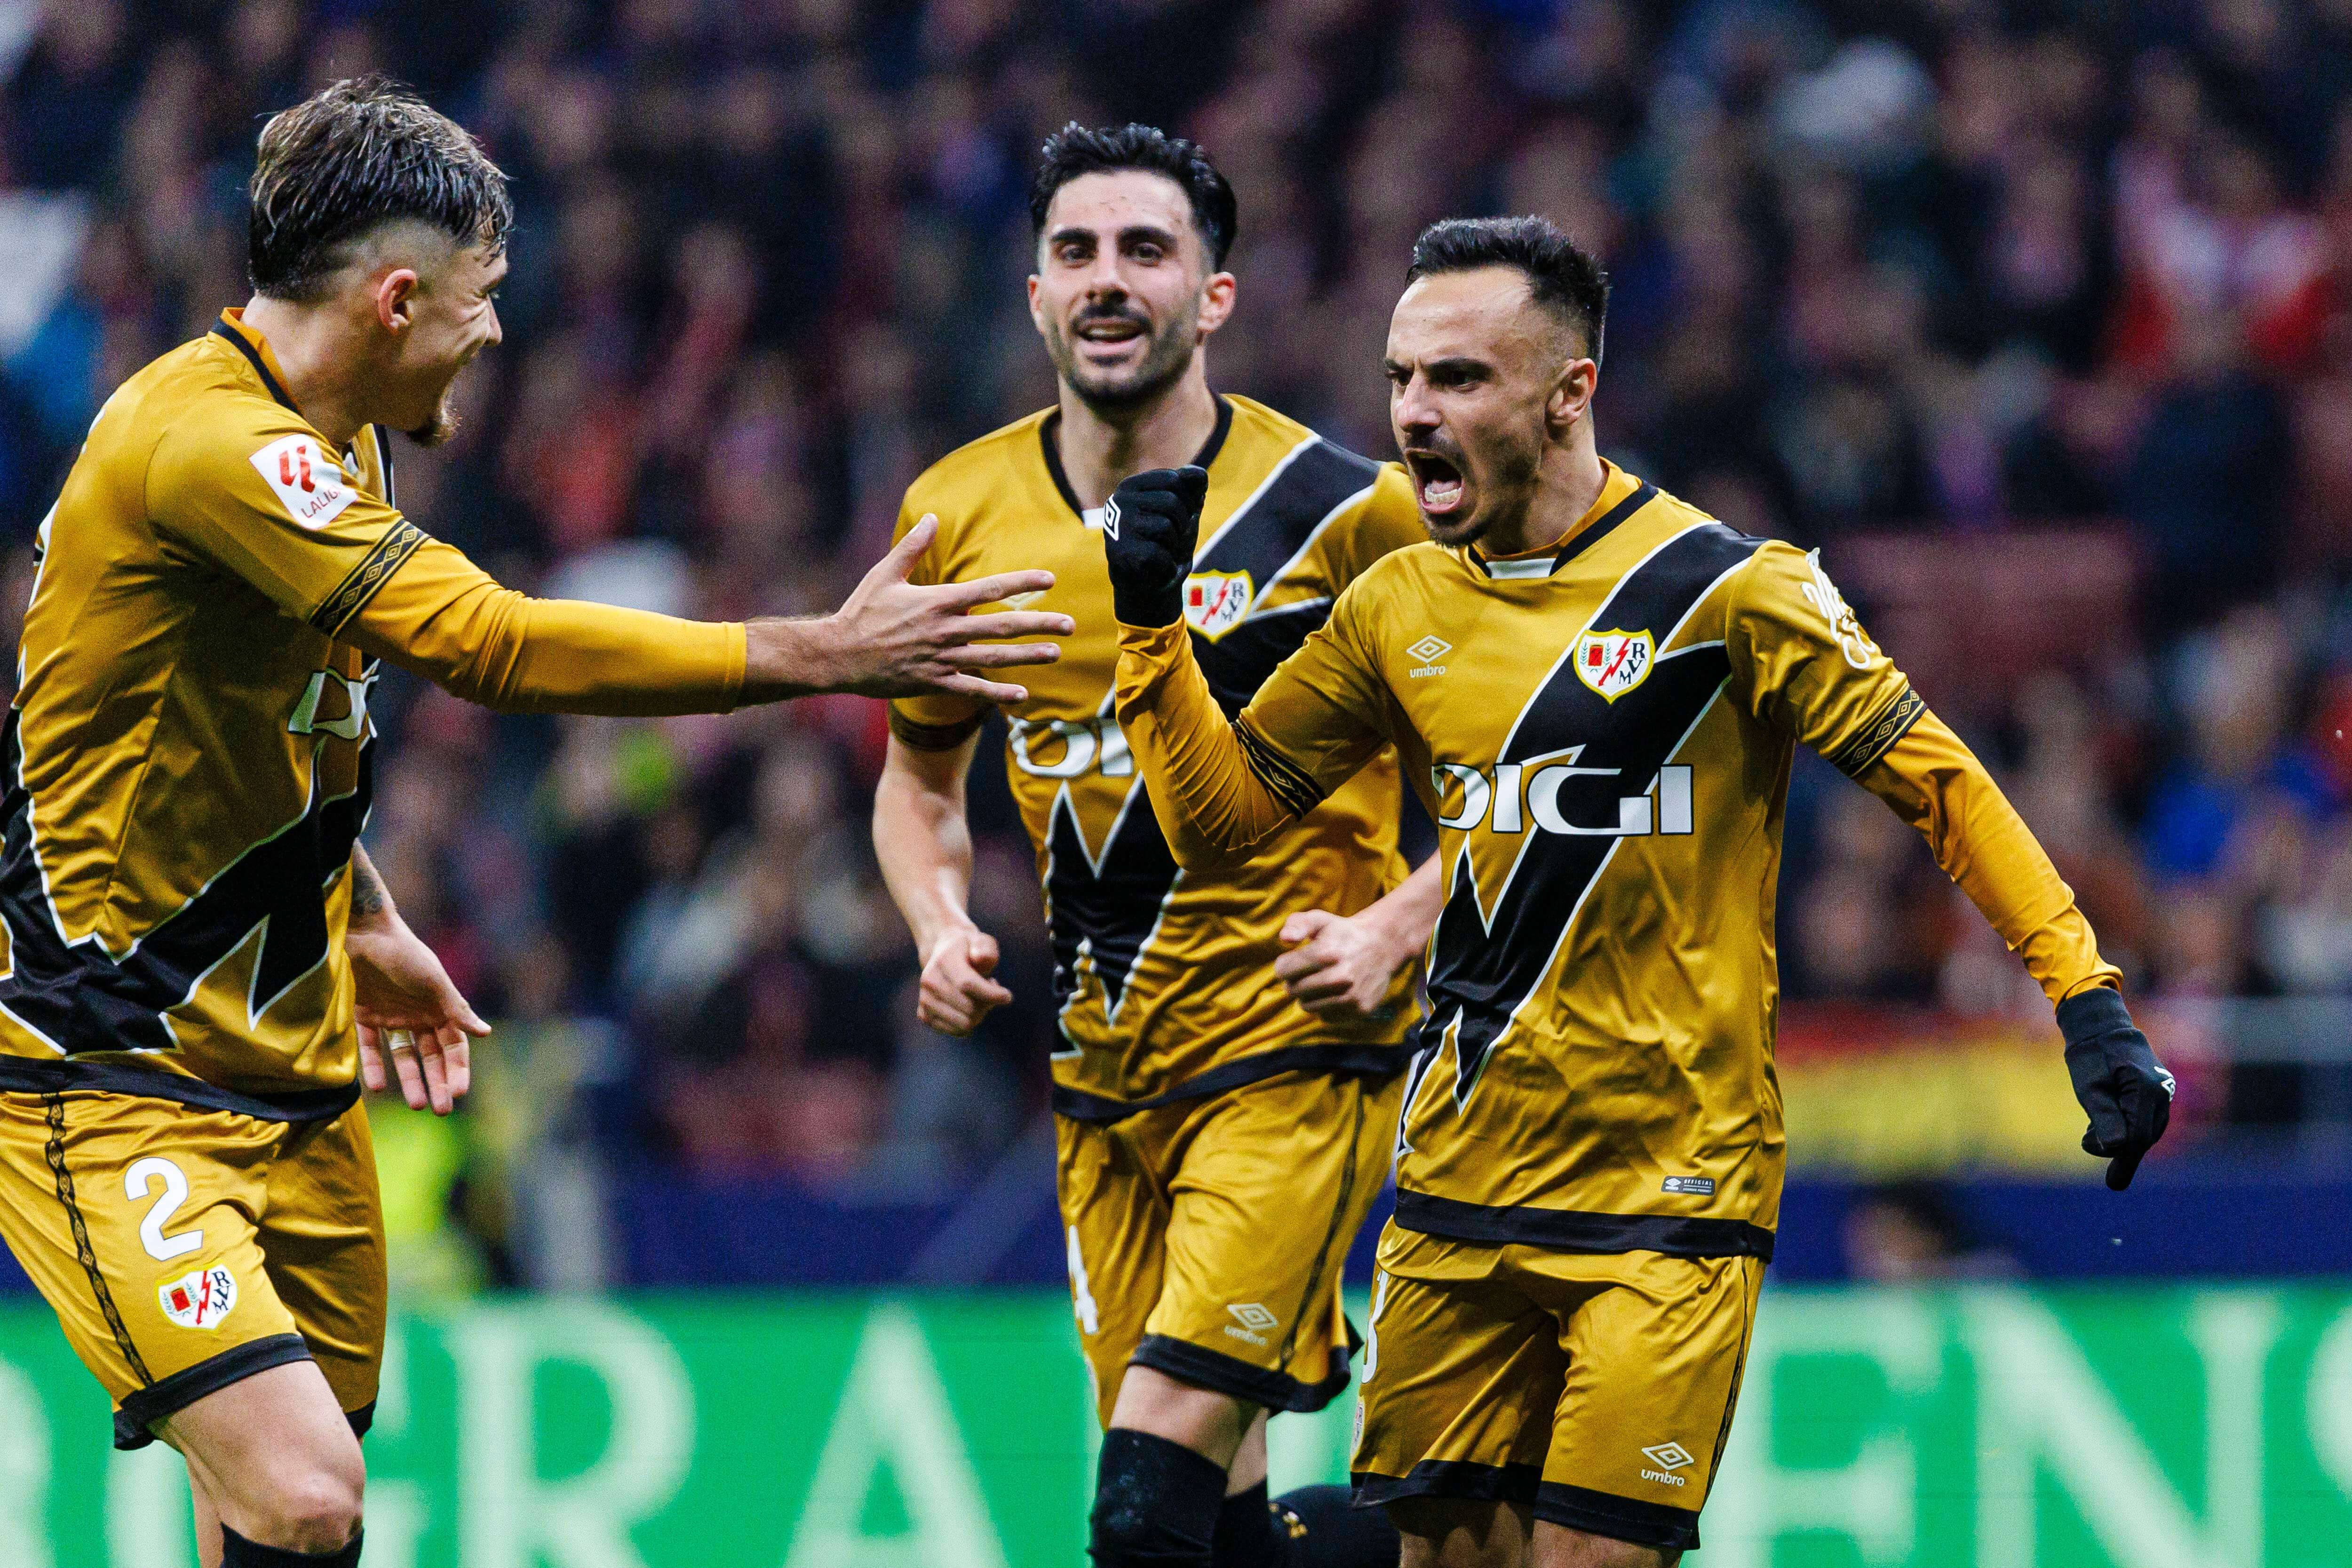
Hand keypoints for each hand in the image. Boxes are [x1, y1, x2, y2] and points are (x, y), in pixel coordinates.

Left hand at [347, 921, 491, 1115]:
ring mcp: (391, 1017)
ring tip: (415, 1105)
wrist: (363, 933)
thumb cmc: (405, 954)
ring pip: (403, 1057)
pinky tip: (377, 1087)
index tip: (459, 1092)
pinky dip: (373, 1066)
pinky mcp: (363, 1016)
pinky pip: (370, 1047)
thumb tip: (485, 1033)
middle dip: (437, 1082)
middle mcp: (418, 1016)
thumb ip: (456, 1009)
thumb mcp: (434, 982)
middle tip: (441, 1111)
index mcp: (439, 1008)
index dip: (458, 1068)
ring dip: (410, 1080)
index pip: (453, 1045)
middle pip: (431, 1057)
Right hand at [759, 516, 1076, 702]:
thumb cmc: (861, 611)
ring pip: (993, 658)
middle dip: (1039, 624)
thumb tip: (933, 518)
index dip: (1022, 582)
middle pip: (1002, 626)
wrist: (838, 655)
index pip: (990, 589)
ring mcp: (941, 659)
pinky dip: (997, 693)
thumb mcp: (884, 573)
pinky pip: (971, 689)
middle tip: (1070, 624)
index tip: (1050, 578)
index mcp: (937, 601)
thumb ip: (912, 547)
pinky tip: (1022, 695)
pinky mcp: (933, 682)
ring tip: (1056, 653)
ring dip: (1027, 656)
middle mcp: (945, 630)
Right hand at [917, 927, 1011, 1036]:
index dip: (991, 994)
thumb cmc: (969, 950)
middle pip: (969, 1008)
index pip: (968, 984)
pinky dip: (969, 1023)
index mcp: (944, 961)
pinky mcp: (925, 1015)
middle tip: (990, 990)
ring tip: (978, 997)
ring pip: (964, 1024)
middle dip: (987, 1003)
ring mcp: (925, 1000)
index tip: (1007, 996)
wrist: (943, 955)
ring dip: (979, 1014)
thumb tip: (980, 959)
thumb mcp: (982, 941)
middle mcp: (929, 981)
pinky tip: (968, 1007)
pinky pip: (956, 1031)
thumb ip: (986, 948)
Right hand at [1101, 466, 1207, 626]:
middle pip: (1171, 501)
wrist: (1147, 584)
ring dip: (1175, 544)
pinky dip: (1168, 565)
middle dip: (1183, 522)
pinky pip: (1160, 553)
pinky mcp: (1120, 553)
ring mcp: (1117, 526)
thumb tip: (1199, 475)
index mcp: (1132, 486)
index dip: (1189, 499)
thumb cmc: (1165, 542)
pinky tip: (1157, 567)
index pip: (1174, 478)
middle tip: (1173, 538)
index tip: (1183, 514)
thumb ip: (1190, 489)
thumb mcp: (1182, 510)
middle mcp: (1119, 501)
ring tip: (1163, 551)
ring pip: (1166, 526)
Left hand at [1275, 908, 1413, 1021]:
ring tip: (1319, 982)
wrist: (1382, 945)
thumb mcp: (1319, 920)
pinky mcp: (1360, 1009)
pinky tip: (1334, 992)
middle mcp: (1340, 977)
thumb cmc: (1342, 933)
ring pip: (1307, 1006)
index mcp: (1326, 953)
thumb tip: (1285, 939)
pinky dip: (1325, 1006)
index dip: (1284, 964)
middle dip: (1294, 981)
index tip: (1293, 960)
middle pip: (1293, 990)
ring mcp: (1352, 995)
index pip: (1283, 970)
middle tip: (1306, 972)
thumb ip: (1297, 924)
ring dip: (1308, 996)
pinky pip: (1325, 1016)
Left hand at [2057, 986, 2173, 1189]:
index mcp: (2147, 1090)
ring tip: (2091, 1135)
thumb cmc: (2091, 1055)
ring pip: (2145, 1131)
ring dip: (2122, 1139)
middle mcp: (2161, 1094)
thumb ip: (2103, 1118)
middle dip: (2118, 1149)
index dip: (2124, 1160)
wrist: (2102, 1027)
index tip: (2113, 1184)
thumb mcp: (2089, 1087)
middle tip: (2088, 1145)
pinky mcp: (2157, 1094)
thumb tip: (2117, 1149)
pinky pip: (2146, 1121)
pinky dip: (2127, 1128)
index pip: (2138, 1136)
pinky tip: (2104, 1126)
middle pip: (2144, 1137)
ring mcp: (2162, 1094)